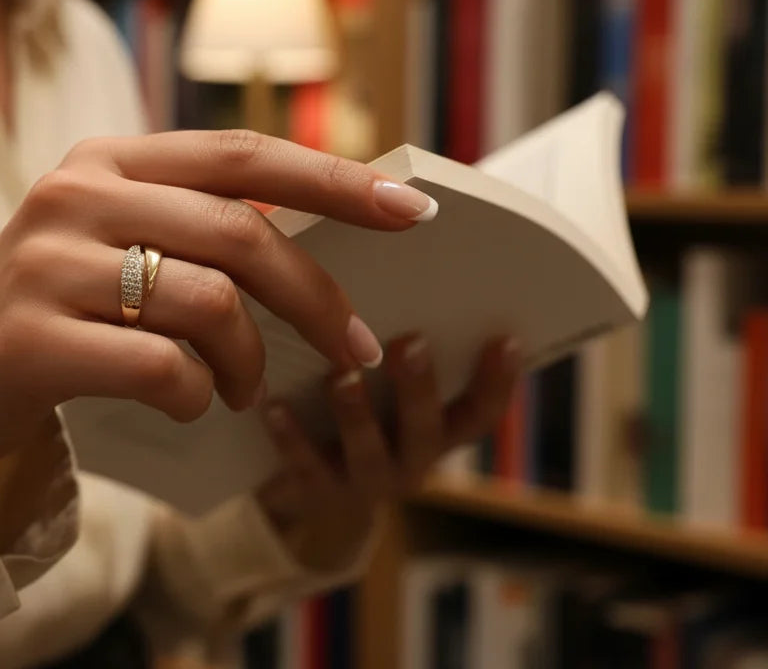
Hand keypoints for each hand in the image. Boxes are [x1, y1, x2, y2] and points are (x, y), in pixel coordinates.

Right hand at [0, 130, 438, 469]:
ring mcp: (48, 264)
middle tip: (356, 347)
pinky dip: (198, 395)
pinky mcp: (32, 338)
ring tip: (246, 389)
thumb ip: (194, 229)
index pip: (242, 154)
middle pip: (239, 233)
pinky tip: (189, 404)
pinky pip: (162, 367)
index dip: (334, 179)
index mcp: (107, 161)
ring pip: (208, 303)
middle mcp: (75, 195)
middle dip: (317, 298)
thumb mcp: (116, 243)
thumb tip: (320, 248)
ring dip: (250, 361)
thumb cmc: (54, 310)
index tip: (411, 209)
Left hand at [257, 335, 519, 570]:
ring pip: (368, 452)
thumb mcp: (392, 399)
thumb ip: (402, 357)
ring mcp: (366, 484)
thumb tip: (409, 279)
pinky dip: (290, 435)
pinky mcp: (317, 494)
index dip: (499, 382)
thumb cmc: (364, 422)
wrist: (316, 500)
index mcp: (439, 434)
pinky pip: (305, 466)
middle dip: (419, 387)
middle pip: (428, 430)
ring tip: (342, 377)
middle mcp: (413, 462)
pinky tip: (274, 406)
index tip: (506, 338)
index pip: (482, 414)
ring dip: (356, 413)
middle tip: (411, 343)